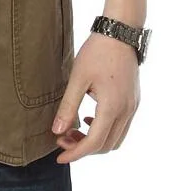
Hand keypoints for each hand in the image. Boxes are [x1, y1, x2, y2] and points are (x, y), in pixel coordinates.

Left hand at [51, 31, 140, 163]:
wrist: (120, 32)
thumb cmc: (97, 52)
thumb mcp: (78, 78)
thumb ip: (68, 106)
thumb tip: (57, 131)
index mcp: (112, 107)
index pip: (94, 143)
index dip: (76, 154)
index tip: (59, 158)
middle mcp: (127, 111)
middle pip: (106, 146)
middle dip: (84, 148)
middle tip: (62, 139)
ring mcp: (133, 107)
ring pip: (116, 139)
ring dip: (95, 140)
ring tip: (73, 130)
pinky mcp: (133, 101)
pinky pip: (121, 126)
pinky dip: (105, 130)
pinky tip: (88, 118)